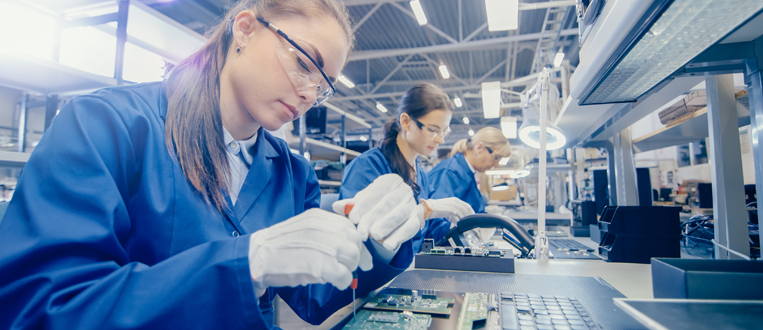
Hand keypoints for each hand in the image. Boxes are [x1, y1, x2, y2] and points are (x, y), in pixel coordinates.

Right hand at [248, 208, 372, 291]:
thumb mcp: (302, 228)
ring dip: (348, 269)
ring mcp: (323, 245)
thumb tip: (345, 244)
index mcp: (318, 217)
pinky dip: (342, 281)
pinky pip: (344, 275)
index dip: (356, 242)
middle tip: (351, 268)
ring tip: (335, 274)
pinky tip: (332, 282)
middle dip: (356, 257)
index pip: (349, 227)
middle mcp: (323, 227)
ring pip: (352, 258)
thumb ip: (322, 231)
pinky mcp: (321, 265)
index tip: (359, 254)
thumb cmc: (276, 247)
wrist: (255, 257)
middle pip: (354, 242)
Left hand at [333, 174, 418, 251]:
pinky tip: (388, 245)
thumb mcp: (364, 202)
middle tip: (362, 233)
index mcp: (389, 181)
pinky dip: (399, 237)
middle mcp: (403, 190)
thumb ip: (351, 204)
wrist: (396, 210)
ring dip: (387, 225)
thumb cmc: (377, 204)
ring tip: (374, 236)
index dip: (364, 205)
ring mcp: (411, 204)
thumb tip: (336, 206)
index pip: (376, 191)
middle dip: (373, 218)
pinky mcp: (417, 219)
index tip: (353, 219)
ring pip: (400, 213)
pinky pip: (410, 227)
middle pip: (388, 203)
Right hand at [418, 197, 474, 223]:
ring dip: (466, 218)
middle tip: (472, 222)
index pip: (467, 205)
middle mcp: (456, 201)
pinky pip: (459, 215)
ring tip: (467, 224)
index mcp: (455, 200)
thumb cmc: (437, 209)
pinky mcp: (451, 209)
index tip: (473, 217)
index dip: (471, 211)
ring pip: (464, 212)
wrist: (429, 208)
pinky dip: (461, 220)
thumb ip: (454, 215)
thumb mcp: (447, 211)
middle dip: (470, 215)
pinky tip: (461, 224)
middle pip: (467, 208)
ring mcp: (454, 204)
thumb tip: (457, 221)